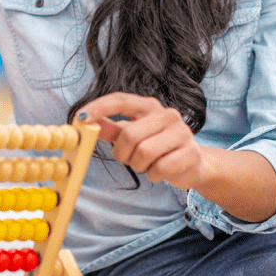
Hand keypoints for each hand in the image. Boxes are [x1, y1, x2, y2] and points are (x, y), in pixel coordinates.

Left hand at [78, 92, 207, 190]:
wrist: (195, 164)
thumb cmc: (157, 147)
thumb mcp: (132, 135)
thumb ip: (111, 128)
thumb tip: (86, 121)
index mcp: (149, 106)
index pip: (120, 100)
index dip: (99, 108)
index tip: (80, 117)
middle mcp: (167, 115)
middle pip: (129, 134)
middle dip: (121, 153)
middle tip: (127, 159)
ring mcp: (182, 132)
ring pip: (144, 153)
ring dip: (138, 165)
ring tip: (146, 164)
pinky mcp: (191, 153)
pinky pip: (160, 168)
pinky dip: (153, 174)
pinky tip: (159, 171)